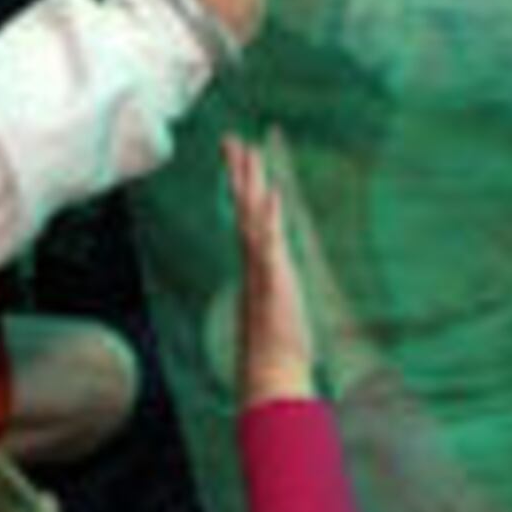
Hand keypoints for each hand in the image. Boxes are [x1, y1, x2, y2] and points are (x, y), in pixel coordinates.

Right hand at [226, 132, 317, 405]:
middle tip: (232, 138)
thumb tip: (274, 275)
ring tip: (248, 151)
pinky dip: (268, 217)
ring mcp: (261, 269)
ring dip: (250, 183)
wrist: (270, 373)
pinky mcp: (272, 281)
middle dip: (240, 172)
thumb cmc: (277, 345)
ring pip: (252, 217)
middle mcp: (256, 261)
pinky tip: (271, 193)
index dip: (245, 185)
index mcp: (259, 263)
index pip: (248, 214)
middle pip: (245, 207)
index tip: (241, 155)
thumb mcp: (279, 307)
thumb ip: (276, 287)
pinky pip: (268, 243)